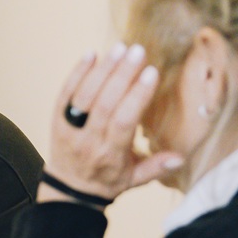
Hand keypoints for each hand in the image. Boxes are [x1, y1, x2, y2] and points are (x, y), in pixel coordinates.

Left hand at [47, 44, 183, 201]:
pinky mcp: (56, 120)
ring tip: (120, 48)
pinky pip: (65, 93)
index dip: (136, 96)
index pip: (124, 121)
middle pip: (104, 103)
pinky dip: (77, 73)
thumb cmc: (108, 180)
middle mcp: (88, 141)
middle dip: (122, 75)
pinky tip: (92, 54)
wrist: (68, 189)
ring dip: (103, 69)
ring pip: (85, 96)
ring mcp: (70, 130)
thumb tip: (180, 158)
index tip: (151, 73)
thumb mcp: (134, 179)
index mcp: (110, 155)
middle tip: (137, 51)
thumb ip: (157, 167)